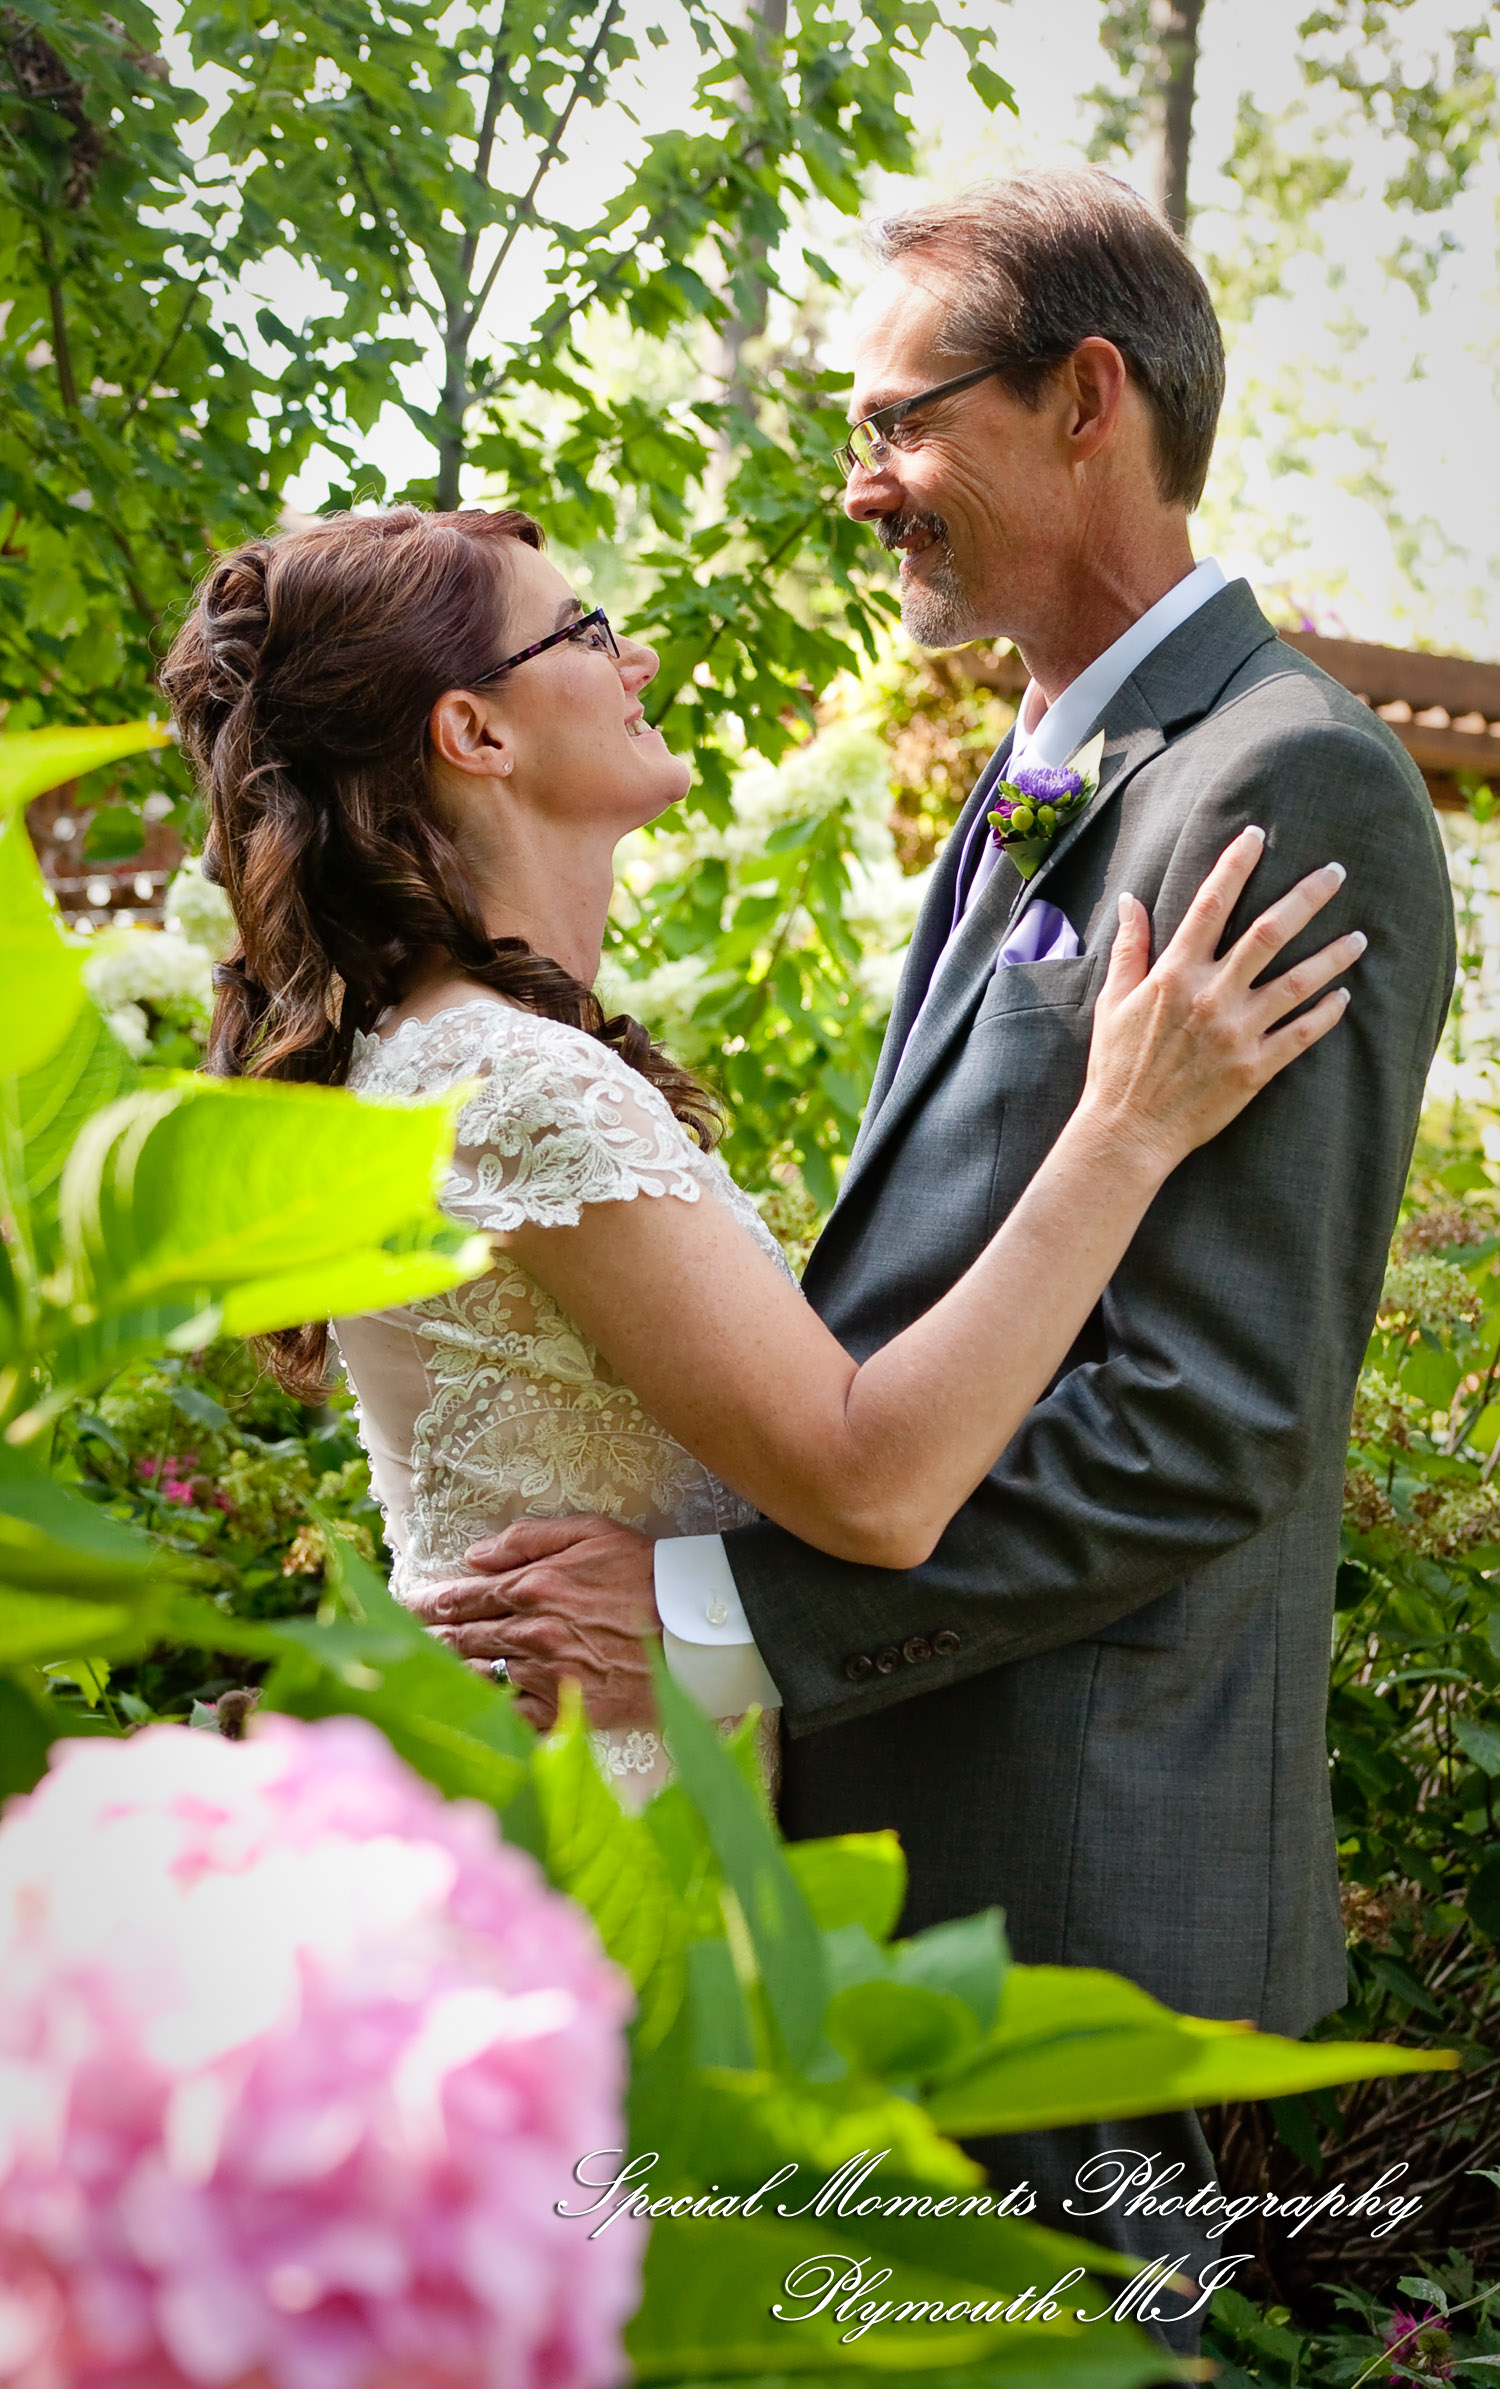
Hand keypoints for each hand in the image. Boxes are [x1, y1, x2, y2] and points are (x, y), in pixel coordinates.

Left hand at [403, 1516, 659, 1731]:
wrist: (696, 1627)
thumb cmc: (646, 1572)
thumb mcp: (590, 1532)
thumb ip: (526, 1540)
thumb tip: (473, 1556)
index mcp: (532, 1587)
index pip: (463, 1598)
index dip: (429, 1605)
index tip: (405, 1609)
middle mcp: (531, 1633)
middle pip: (464, 1641)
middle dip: (430, 1641)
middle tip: (401, 1644)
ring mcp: (547, 1675)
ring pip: (484, 1680)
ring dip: (456, 1678)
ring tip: (432, 1677)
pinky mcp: (568, 1710)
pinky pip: (517, 1718)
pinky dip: (495, 1714)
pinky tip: (480, 1711)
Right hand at [1083, 827, 1365, 1171]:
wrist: (1128, 1131)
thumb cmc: (1116, 1065)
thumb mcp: (1114, 1000)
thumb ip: (1129, 947)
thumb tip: (1131, 899)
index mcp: (1175, 973)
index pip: (1210, 903)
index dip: (1236, 864)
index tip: (1256, 835)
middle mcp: (1210, 995)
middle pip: (1269, 931)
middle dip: (1307, 896)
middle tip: (1336, 872)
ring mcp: (1237, 1032)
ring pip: (1297, 982)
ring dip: (1333, 956)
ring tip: (1359, 938)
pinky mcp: (1255, 1068)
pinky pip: (1301, 1033)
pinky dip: (1326, 1013)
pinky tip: (1343, 997)